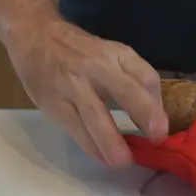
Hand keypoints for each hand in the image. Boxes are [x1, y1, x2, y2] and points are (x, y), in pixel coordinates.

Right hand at [5, 18, 168, 166]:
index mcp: (117, 54)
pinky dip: (90, 145)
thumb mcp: (109, 53)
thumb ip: (130, 77)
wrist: (34, 33)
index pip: (146, 76)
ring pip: (95, 114)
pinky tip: (101, 157)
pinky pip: (74, 127)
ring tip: (123, 162)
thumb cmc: (79, 50)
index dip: (158, 103)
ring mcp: (73, 84)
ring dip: (111, 141)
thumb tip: (154, 111)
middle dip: (144, 113)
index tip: (161, 127)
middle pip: (125, 90)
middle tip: (158, 136)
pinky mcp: (53, 101)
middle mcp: (98, 66)